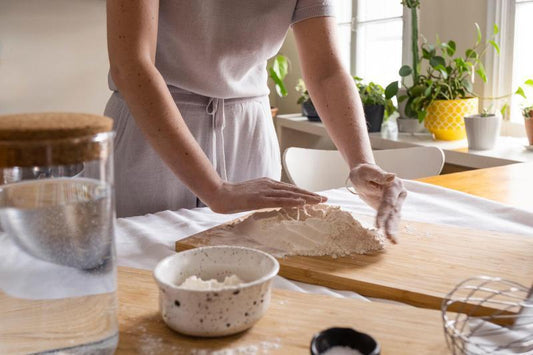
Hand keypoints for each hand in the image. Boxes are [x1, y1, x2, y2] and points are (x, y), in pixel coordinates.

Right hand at [205, 177, 326, 213]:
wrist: (220, 194)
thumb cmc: (235, 196)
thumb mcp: (253, 195)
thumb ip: (265, 197)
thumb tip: (275, 202)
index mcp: (268, 183)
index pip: (290, 188)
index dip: (304, 192)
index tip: (316, 197)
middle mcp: (269, 185)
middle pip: (294, 190)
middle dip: (310, 194)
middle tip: (325, 199)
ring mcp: (265, 191)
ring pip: (289, 194)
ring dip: (306, 197)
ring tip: (319, 201)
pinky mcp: (259, 199)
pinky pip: (278, 200)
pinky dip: (292, 201)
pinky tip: (301, 203)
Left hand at [349, 163, 406, 242]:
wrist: (362, 174)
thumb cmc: (364, 172)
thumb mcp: (368, 172)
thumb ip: (379, 175)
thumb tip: (392, 176)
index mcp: (394, 185)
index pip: (388, 201)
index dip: (383, 213)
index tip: (377, 224)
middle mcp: (398, 194)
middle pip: (393, 211)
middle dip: (390, 225)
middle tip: (389, 237)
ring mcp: (396, 202)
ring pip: (394, 217)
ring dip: (392, 229)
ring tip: (393, 241)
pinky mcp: (391, 208)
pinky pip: (391, 219)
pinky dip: (391, 228)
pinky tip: (391, 238)